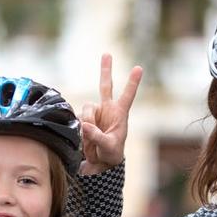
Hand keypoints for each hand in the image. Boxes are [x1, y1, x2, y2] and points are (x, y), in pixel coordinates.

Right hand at [79, 53, 142, 173]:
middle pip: (105, 85)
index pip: (127, 95)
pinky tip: (84, 137)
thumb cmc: (111, 154)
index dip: (132, 82)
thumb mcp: (108, 147)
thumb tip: (85, 125)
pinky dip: (80, 127)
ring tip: (91, 137)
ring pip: (86, 108)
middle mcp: (107, 109)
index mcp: (120, 114)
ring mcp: (95, 113)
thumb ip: (97, 136)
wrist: (100, 161)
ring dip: (87, 121)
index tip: (139, 68)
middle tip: (107, 54)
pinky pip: (78, 118)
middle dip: (105, 70)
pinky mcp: (84, 119)